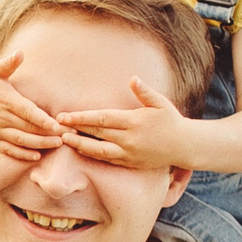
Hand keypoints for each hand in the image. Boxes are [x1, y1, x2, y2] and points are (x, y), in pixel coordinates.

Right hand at [0, 53, 65, 160]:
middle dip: (49, 133)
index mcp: (6, 100)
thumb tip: (20, 53)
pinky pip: (8, 149)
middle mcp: (1, 117)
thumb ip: (8, 63)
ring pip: (21, 141)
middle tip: (69, 135)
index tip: (58, 125)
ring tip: (57, 145)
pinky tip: (37, 156)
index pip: (28, 112)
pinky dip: (22, 154)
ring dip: (40, 144)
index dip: (43, 120)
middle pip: (28, 129)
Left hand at [58, 77, 193, 170]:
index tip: (65, 115)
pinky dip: (92, 154)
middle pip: (97, 133)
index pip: (102, 118)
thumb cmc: (171, 120)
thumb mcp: (161, 103)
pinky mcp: (130, 163)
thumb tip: (133, 78)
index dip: (82, 117)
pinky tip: (80, 149)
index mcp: (134, 121)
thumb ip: (145, 92)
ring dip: (80, 144)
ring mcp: (129, 153)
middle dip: (75, 129)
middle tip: (56, 125)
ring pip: (99, 150)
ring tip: (64, 139)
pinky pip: (107, 159)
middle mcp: (129, 139)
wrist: (184, 146)